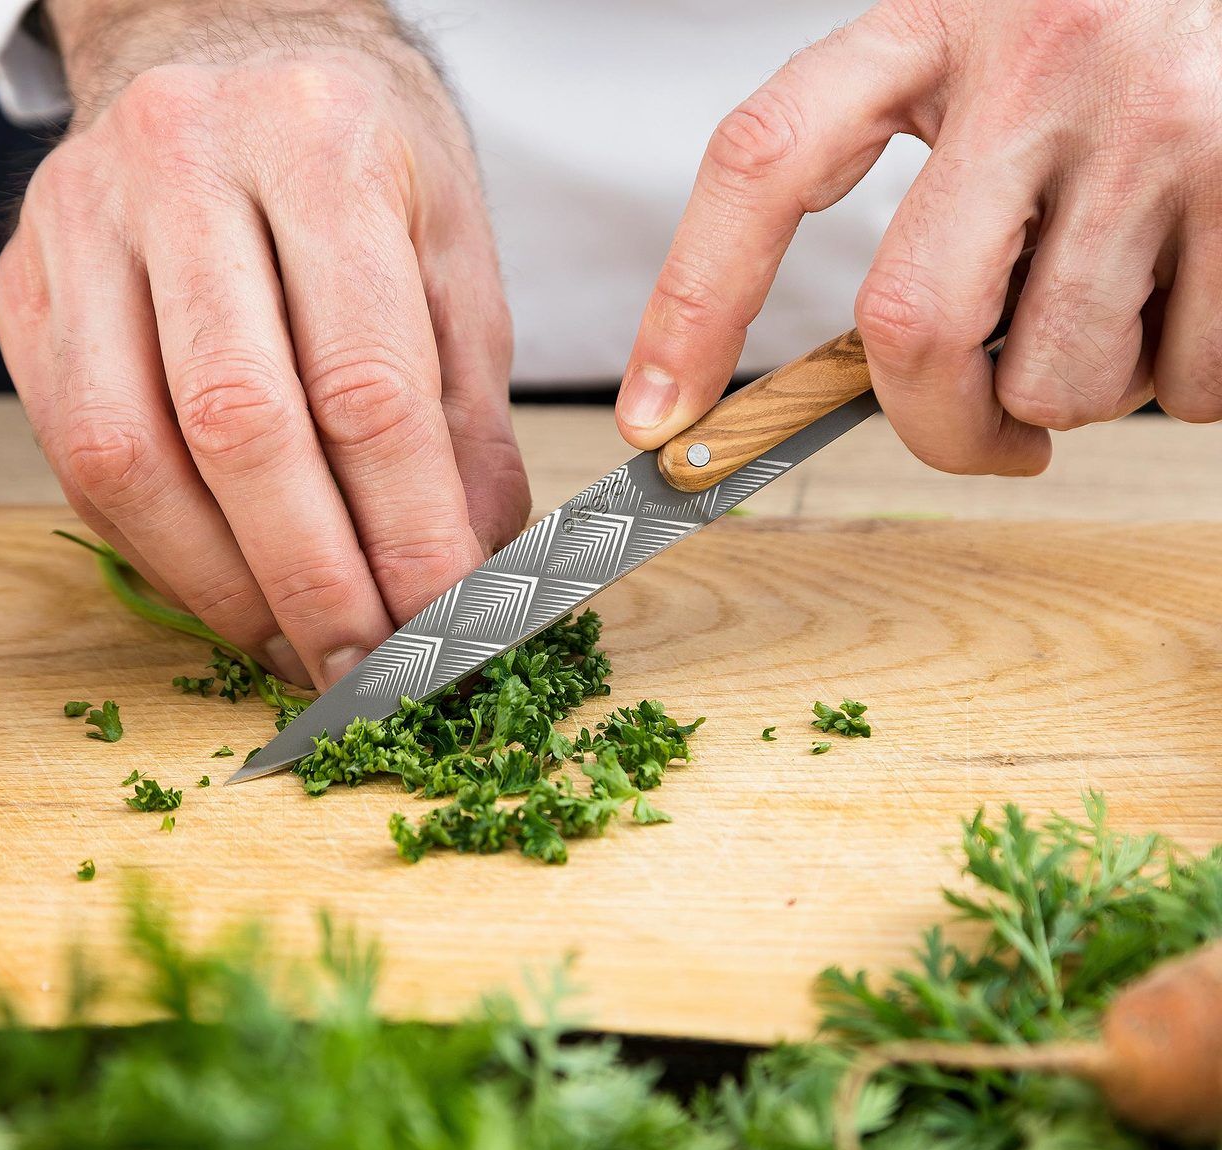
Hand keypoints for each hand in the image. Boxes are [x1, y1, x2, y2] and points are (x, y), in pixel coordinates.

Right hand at [0, 1, 527, 689]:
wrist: (225, 40)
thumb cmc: (358, 151)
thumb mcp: (452, 254)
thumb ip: (466, 413)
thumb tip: (470, 562)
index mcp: (320, 150)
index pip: (366, 384)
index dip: (407, 532)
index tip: (445, 624)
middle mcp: (185, 172)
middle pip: (239, 426)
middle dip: (312, 580)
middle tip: (370, 671)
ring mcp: (85, 225)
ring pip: (130, 453)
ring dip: (223, 586)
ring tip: (299, 650)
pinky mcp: (29, 283)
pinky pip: (79, 447)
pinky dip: (159, 546)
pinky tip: (228, 588)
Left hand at [617, 0, 1219, 476]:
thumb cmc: (1123, 33)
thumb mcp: (995, 66)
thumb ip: (932, 198)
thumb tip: (907, 390)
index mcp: (934, 24)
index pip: (763, 162)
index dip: (693, 303)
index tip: (653, 420)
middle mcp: (1037, 61)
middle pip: (913, 330)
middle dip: (943, 429)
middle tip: (985, 436)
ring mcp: (1155, 120)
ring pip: (1058, 379)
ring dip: (1078, 394)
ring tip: (1121, 307)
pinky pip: (1189, 379)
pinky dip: (1182, 381)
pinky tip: (1190, 298)